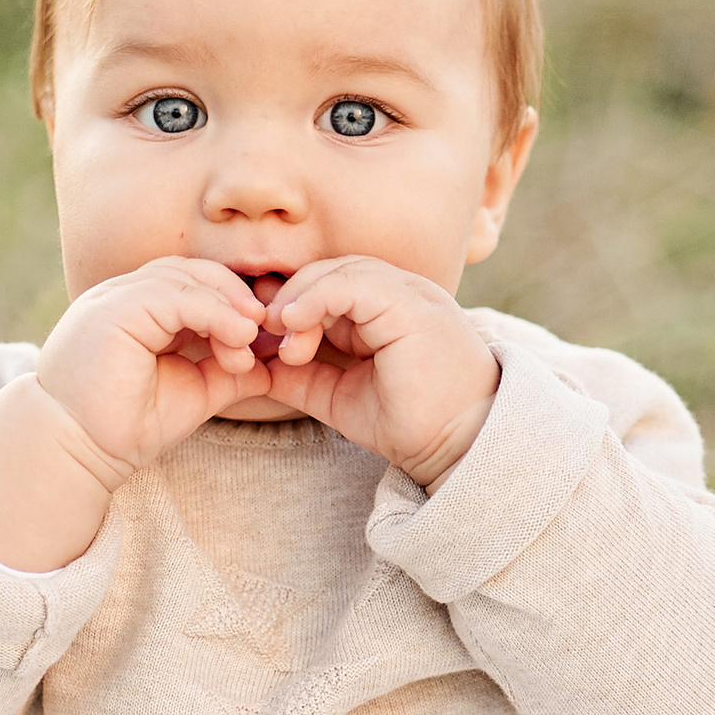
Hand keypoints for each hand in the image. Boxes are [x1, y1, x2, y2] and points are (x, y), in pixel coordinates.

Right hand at [0, 261, 264, 566]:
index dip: (233, 300)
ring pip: (183, 277)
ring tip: (252, 334)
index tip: (264, 332)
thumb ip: (227, 372)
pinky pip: (172, 295)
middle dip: (235, 294)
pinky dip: (212, 312)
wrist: (78, 451)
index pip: (193, 283)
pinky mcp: (112, 309)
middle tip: (268, 324)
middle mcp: (123, 295)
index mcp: (139, 309)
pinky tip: (237, 335)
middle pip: (190, 270)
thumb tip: (270, 365)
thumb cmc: (126, 427)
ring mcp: (114, 297)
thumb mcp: (193, 391)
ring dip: (227, 304)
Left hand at [259, 258, 499, 485]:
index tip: (261, 334)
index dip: (291, 301)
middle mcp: (402, 292)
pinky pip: (354, 283)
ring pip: (341, 271)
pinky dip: (317, 298)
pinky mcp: (413, 305)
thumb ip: (301, 376)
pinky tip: (295, 324)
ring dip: (300, 300)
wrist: (457, 445)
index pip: (330, 282)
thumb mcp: (338, 395)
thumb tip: (257, 366)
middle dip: (290, 297)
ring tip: (282, 337)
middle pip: (331, 269)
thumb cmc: (407, 422)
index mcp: (388, 308)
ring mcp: (411, 294)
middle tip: (264, 332)